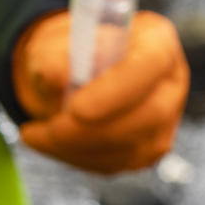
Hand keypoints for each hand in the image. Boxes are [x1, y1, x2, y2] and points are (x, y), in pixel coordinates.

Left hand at [13, 10, 188, 173]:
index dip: (117, 90)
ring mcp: (165, 122)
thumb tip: (53, 74)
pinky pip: (113, 164)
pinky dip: (73, 157)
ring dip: (73, 146)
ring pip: (130, 148)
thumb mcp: (51, 42)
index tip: (75, 109)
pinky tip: (49, 141)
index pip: (151, 64)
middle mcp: (170, 82)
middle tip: (44, 129)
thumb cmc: (66, 52)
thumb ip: (52, 53)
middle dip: (90, 130)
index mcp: (156, 40)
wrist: (68, 74)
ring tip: (35, 133)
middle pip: (150, 114)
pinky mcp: (145, 151)